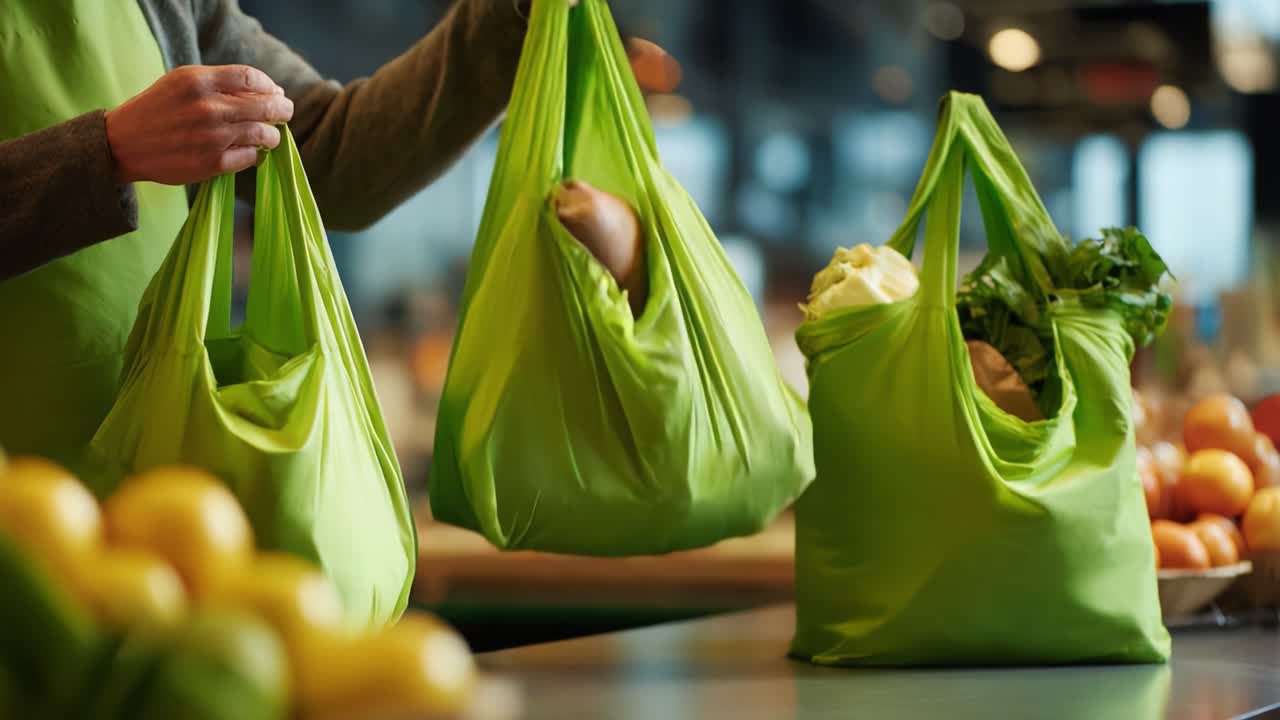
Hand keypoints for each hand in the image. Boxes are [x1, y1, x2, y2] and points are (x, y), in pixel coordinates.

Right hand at [105, 65, 293, 185]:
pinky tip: (253, 150)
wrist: (124, 143)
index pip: (251, 78)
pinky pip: (251, 156)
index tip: (275, 92)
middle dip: (282, 109)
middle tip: (285, 112)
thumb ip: (219, 83)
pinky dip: (257, 153)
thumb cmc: (157, 109)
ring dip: (273, 135)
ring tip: (270, 135)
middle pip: (265, 106)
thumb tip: (268, 91)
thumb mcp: (181, 82)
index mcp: (198, 80)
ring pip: (264, 133)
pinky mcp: (212, 163)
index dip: (270, 86)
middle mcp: (207, 107)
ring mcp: (211, 137)